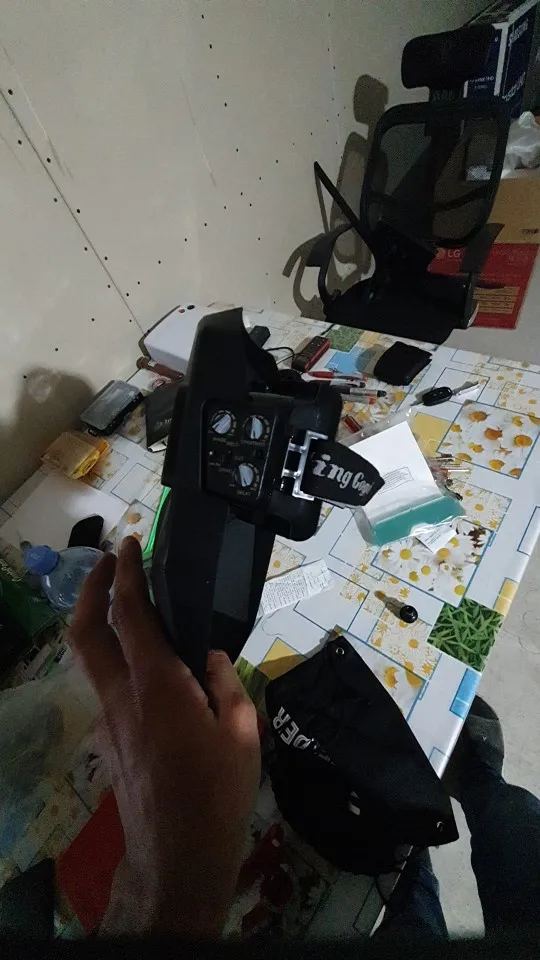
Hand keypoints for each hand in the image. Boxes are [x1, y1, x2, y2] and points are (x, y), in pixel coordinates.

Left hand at [69, 537, 260, 937]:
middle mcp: (121, 694)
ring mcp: (108, 718)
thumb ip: (223, 682)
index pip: (130, 613)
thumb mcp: (241, 732)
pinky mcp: (109, 739)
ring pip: (87, 656)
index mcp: (156, 684)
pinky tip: (144, 661)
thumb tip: (207, 655)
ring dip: (96, 619)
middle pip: (85, 629)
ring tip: (123, 602)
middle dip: (90, 586)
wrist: (176, 856)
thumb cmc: (216, 793)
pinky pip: (104, 683)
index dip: (125, 572)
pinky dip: (113, 655)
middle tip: (108, 560)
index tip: (128, 544)